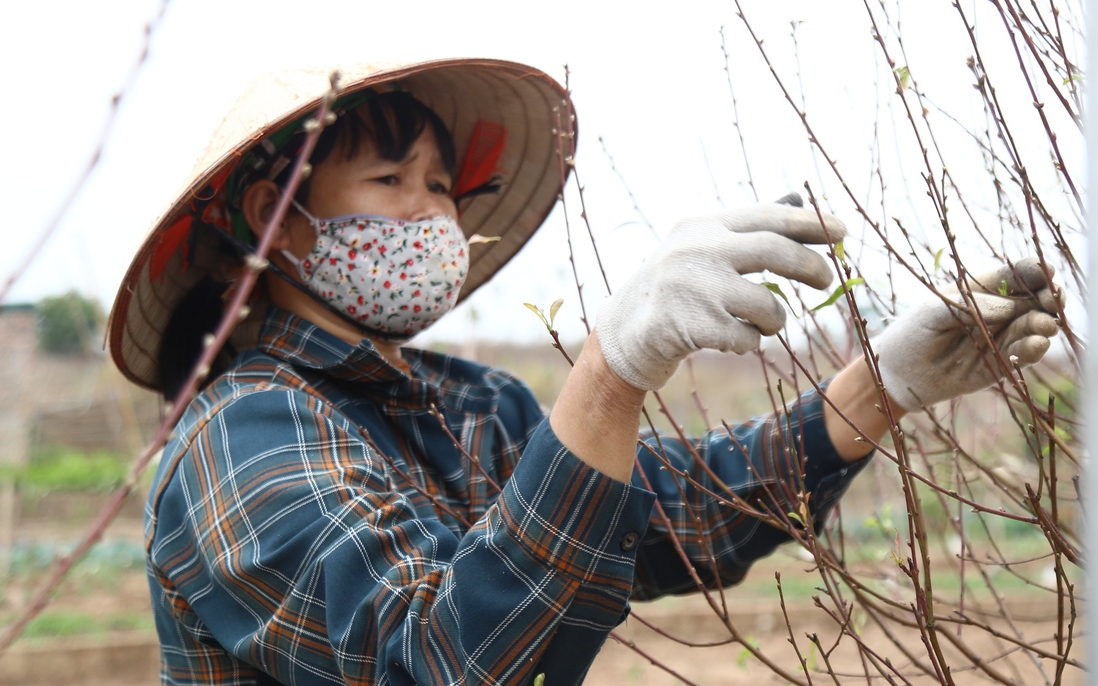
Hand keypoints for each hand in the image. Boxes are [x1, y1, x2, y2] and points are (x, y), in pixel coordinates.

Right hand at [596, 197, 846, 390]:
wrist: (622, 333)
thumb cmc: (674, 289)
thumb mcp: (701, 249)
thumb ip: (745, 231)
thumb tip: (799, 201)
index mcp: (702, 226)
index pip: (766, 216)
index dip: (809, 224)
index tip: (842, 231)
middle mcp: (695, 250)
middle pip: (772, 250)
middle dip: (809, 265)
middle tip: (827, 279)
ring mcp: (690, 287)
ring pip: (764, 302)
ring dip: (775, 318)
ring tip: (765, 324)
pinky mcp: (686, 325)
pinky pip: (745, 337)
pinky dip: (750, 342)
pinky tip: (732, 339)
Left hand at [874, 258, 1059, 409]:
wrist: (899, 373)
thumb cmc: (912, 333)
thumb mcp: (933, 312)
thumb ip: (970, 306)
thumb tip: (1012, 307)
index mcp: (981, 290)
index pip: (1016, 275)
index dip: (1035, 271)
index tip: (1046, 271)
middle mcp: (999, 312)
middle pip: (1036, 299)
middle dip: (1050, 297)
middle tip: (1053, 300)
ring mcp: (1003, 337)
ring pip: (1035, 327)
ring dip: (1044, 324)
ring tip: (1043, 326)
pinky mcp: (1002, 364)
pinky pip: (1024, 355)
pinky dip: (1033, 350)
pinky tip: (1036, 344)